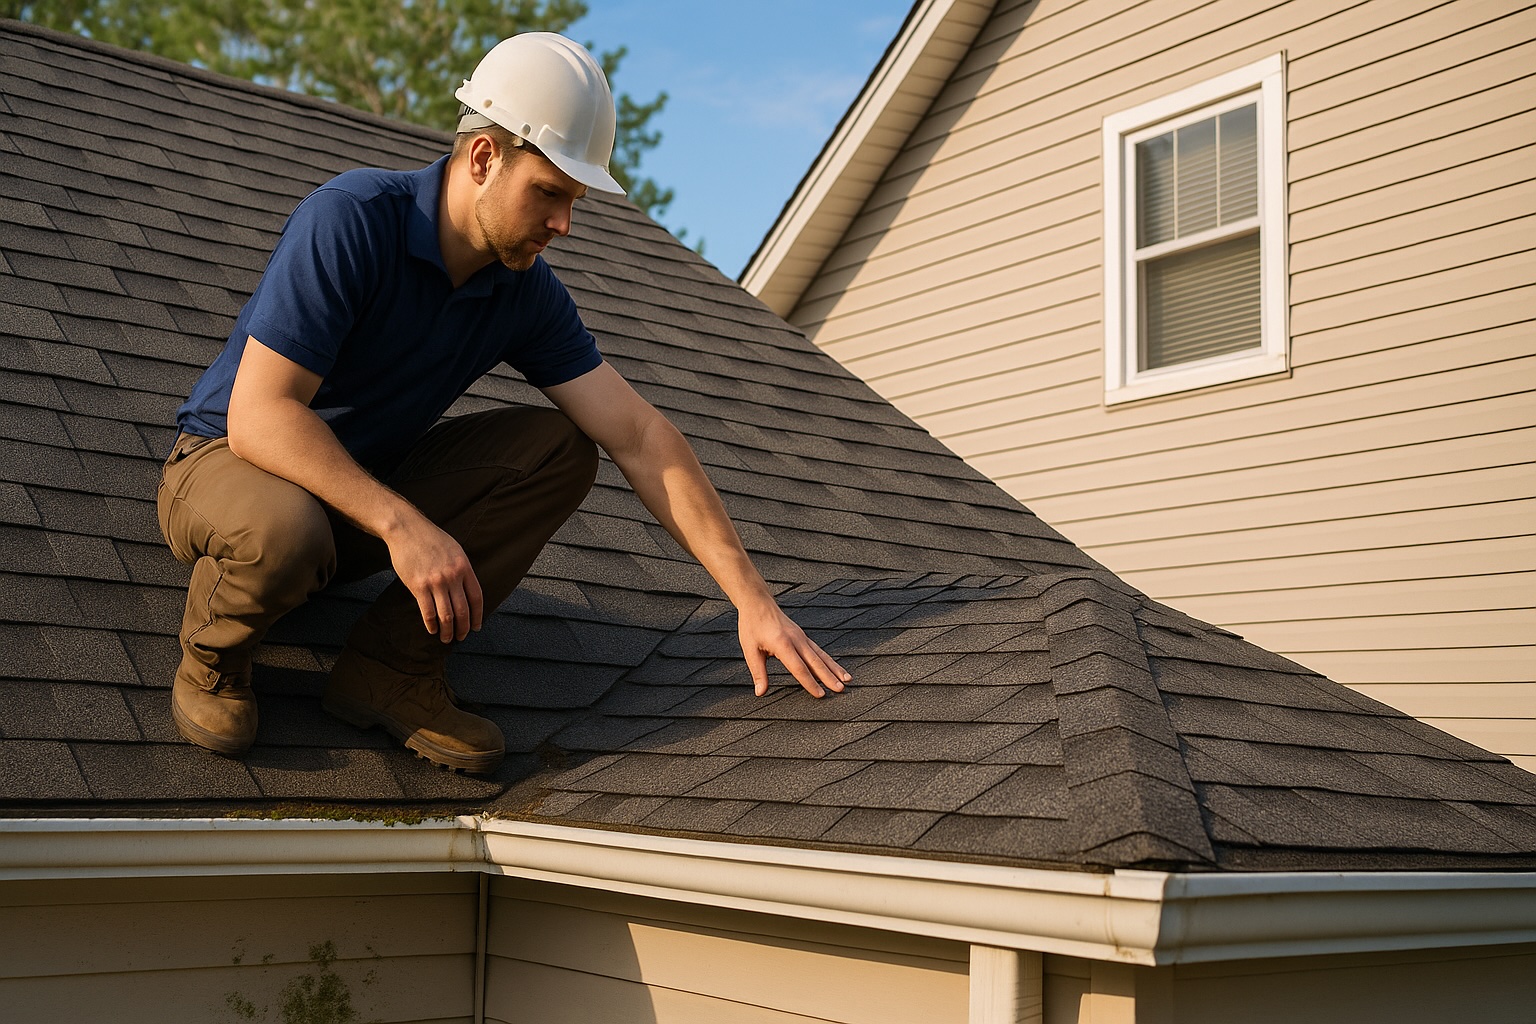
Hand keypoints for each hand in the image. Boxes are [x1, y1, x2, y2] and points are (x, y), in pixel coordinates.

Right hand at [385, 512, 483, 642]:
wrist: (407, 529)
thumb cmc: (430, 538)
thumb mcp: (455, 550)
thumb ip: (461, 569)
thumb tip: (465, 589)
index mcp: (464, 567)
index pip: (476, 597)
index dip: (478, 616)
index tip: (477, 626)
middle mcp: (452, 576)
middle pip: (462, 610)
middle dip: (463, 628)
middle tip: (462, 637)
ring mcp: (435, 582)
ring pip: (446, 615)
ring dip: (448, 631)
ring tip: (447, 639)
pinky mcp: (418, 586)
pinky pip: (427, 612)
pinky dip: (431, 625)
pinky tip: (432, 630)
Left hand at [738, 599, 850, 697]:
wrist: (758, 603)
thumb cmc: (752, 625)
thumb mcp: (750, 649)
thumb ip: (758, 672)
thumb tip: (760, 692)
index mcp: (783, 644)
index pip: (799, 668)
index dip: (810, 683)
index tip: (820, 695)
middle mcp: (796, 640)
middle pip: (816, 662)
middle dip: (830, 677)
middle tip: (841, 689)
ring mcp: (801, 637)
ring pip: (821, 655)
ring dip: (835, 668)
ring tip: (847, 679)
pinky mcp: (802, 636)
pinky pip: (818, 650)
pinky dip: (828, 660)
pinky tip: (835, 667)